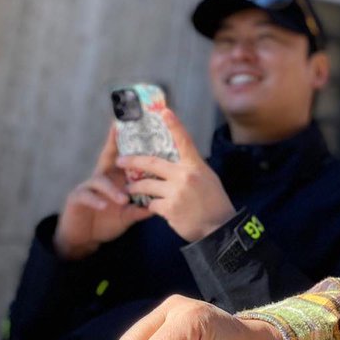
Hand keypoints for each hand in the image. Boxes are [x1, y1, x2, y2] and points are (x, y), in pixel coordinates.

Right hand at [54, 127, 150, 259]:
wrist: (84, 239)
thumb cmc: (107, 221)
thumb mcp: (127, 214)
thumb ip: (140, 208)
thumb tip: (159, 205)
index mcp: (116, 178)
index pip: (124, 157)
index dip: (127, 141)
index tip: (133, 123)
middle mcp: (102, 177)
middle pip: (108, 157)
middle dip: (114, 144)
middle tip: (122, 134)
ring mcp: (88, 186)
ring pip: (100, 181)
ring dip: (113, 190)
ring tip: (124, 200)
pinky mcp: (77, 198)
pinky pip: (87, 196)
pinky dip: (97, 201)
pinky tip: (105, 206)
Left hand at [115, 110, 234, 241]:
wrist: (218, 228)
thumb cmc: (215, 203)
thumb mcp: (208, 179)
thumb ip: (191, 169)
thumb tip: (178, 162)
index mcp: (195, 166)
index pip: (184, 141)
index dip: (174, 125)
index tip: (164, 111)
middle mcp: (184, 176)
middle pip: (152, 163)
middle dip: (133, 161)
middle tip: (120, 160)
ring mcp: (176, 192)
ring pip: (146, 186)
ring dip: (136, 188)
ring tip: (129, 189)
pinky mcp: (169, 208)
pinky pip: (151, 204)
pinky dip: (151, 206)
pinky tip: (154, 208)